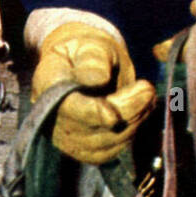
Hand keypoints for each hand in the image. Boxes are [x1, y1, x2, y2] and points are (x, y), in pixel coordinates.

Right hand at [32, 22, 156, 163]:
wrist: (83, 68)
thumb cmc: (87, 53)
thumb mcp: (89, 46)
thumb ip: (93, 59)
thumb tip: (99, 79)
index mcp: (47, 85)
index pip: (66, 107)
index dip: (90, 113)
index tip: (112, 115)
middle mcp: (51, 118)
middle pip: (91, 127)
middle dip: (125, 111)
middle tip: (148, 89)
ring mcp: (66, 139)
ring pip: (106, 142)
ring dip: (134, 120)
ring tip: (147, 95)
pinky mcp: (85, 151)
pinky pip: (112, 150)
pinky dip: (132, 132)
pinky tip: (141, 111)